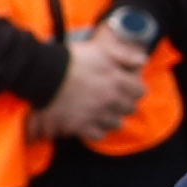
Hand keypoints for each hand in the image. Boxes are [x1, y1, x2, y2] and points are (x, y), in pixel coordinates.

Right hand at [37, 21, 155, 144]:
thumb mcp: (102, 51)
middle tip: (111, 99)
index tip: (126, 88)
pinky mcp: (81, 126)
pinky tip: (89, 122)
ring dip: (110, 118)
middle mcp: (111, 99)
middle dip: (122, 104)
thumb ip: (125, 57)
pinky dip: (95, 130)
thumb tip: (143, 61)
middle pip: (129, 109)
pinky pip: (98, 135)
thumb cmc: (72, 59)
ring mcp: (97, 114)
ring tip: (100, 111)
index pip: (140, 92)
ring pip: (116, 124)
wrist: (43, 72)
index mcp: (118, 81)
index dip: (133, 89)